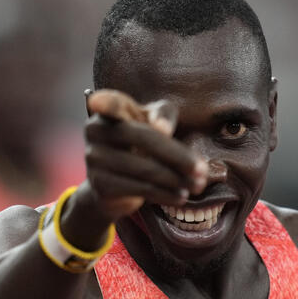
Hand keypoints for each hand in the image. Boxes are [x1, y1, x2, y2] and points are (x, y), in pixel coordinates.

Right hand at [83, 89, 207, 221]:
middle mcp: (96, 131)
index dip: (106, 103)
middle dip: (176, 156)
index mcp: (109, 111)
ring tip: (197, 185)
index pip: (110, 104)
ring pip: (143, 169)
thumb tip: (162, 130)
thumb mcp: (152, 122)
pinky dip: (164, 194)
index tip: (97, 101)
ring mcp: (95, 159)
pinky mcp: (100, 185)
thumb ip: (162, 115)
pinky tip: (181, 196)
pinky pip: (139, 188)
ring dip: (176, 179)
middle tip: (202, 170)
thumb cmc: (140, 143)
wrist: (114, 187)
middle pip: (142, 138)